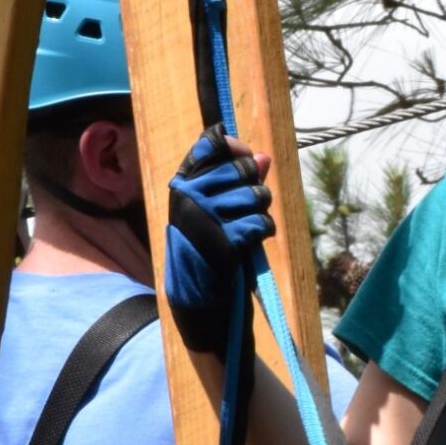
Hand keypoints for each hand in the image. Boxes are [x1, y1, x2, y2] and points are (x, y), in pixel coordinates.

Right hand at [165, 128, 274, 352]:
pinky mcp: (222, 243)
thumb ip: (239, 181)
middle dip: (256, 186)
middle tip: (249, 208)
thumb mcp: (216, 211)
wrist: (198, 300)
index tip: (246, 160)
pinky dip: (263, 232)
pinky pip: (261, 223)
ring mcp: (202, 219)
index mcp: (181, 185)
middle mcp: (187, 197)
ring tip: (248, 228)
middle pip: (243, 167)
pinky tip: (251, 243)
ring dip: (261, 212)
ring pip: (257, 195)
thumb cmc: (208, 250)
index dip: (236, 149)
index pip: (211, 144)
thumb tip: (263, 156)